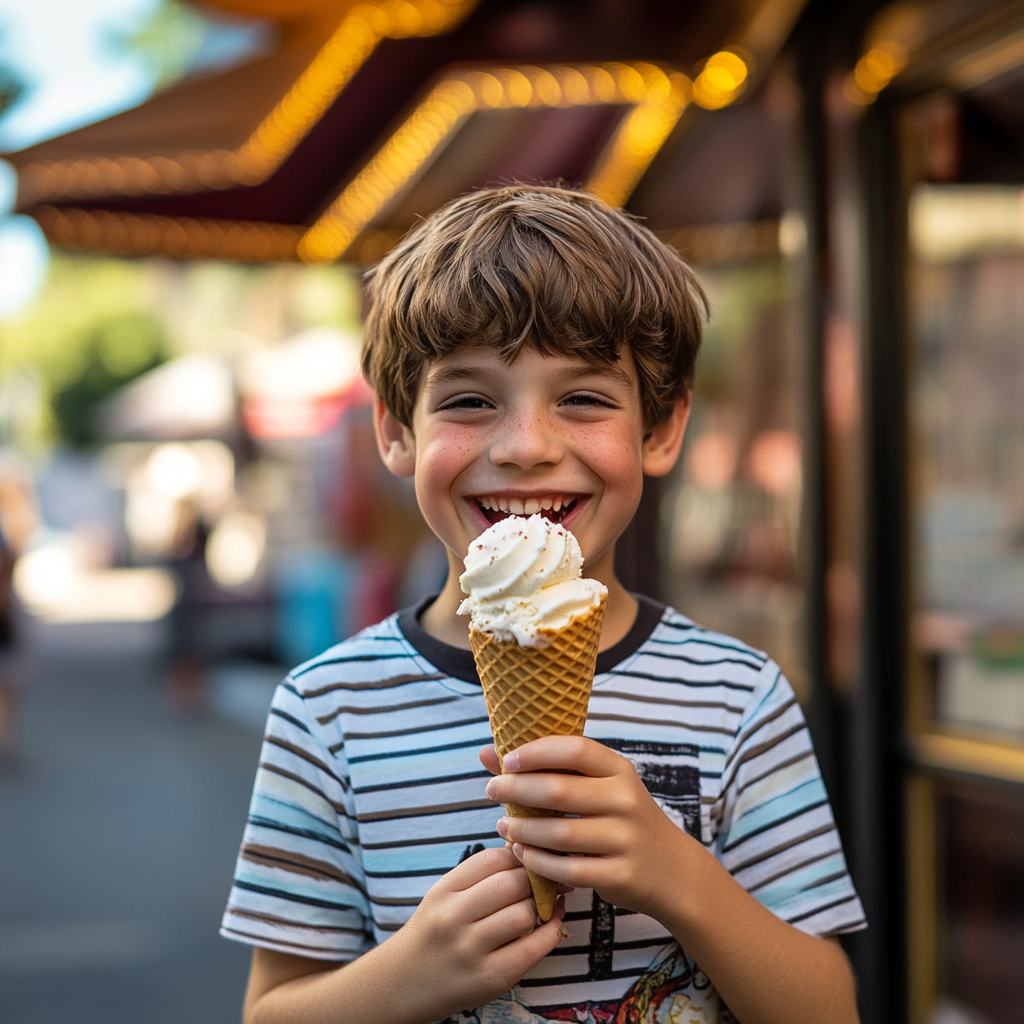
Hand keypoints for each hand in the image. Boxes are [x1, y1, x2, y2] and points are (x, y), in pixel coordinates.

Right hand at [392, 846, 565, 1020]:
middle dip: (534, 880)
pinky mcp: (490, 978)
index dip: (517, 855)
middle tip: (542, 882)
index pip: (492, 858)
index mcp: (443, 892)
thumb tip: (523, 846)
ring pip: (523, 914)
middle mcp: (453, 918)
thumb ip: (480, 874)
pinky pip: (533, 948)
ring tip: (542, 906)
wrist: (403, 985)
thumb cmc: (434, 933)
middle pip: (511, 883)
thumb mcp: (444, 896)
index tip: (527, 861)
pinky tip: (551, 924)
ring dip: (541, 908)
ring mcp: (470, 950)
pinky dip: (551, 932)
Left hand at [481, 736, 694, 916]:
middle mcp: (626, 800)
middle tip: (492, 791)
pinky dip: (537, 862)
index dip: (536, 752)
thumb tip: (486, 753)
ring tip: (503, 827)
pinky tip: (522, 854)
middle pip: (560, 791)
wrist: (670, 869)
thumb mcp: (597, 788)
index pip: (575, 750)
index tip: (507, 761)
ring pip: (559, 833)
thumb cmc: (620, 819)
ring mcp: (625, 839)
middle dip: (517, 790)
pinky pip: (567, 869)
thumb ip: (546, 770)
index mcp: (619, 770)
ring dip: (523, 830)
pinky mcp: (619, 874)